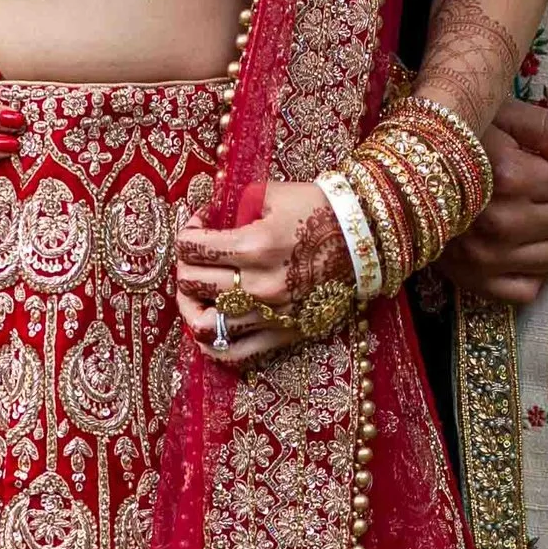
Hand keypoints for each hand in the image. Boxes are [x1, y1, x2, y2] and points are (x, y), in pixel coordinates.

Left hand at [173, 181, 351, 365]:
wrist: (363, 239)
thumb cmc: (317, 210)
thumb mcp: (272, 195)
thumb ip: (232, 205)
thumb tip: (203, 218)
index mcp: (255, 245)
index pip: (192, 248)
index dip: (187, 232)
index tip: (198, 226)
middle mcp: (260, 285)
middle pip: (191, 283)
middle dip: (185, 265)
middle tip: (196, 257)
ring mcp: (271, 314)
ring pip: (204, 324)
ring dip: (190, 305)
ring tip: (198, 292)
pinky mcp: (283, 333)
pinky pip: (235, 353)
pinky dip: (212, 344)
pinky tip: (211, 324)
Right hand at [444, 96, 547, 307]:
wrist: (400, 176)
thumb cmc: (459, 142)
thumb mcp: (502, 117)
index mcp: (508, 177)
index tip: (542, 170)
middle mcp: (500, 222)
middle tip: (534, 195)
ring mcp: (487, 258)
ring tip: (527, 221)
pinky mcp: (475, 282)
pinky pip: (527, 291)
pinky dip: (529, 273)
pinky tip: (516, 251)